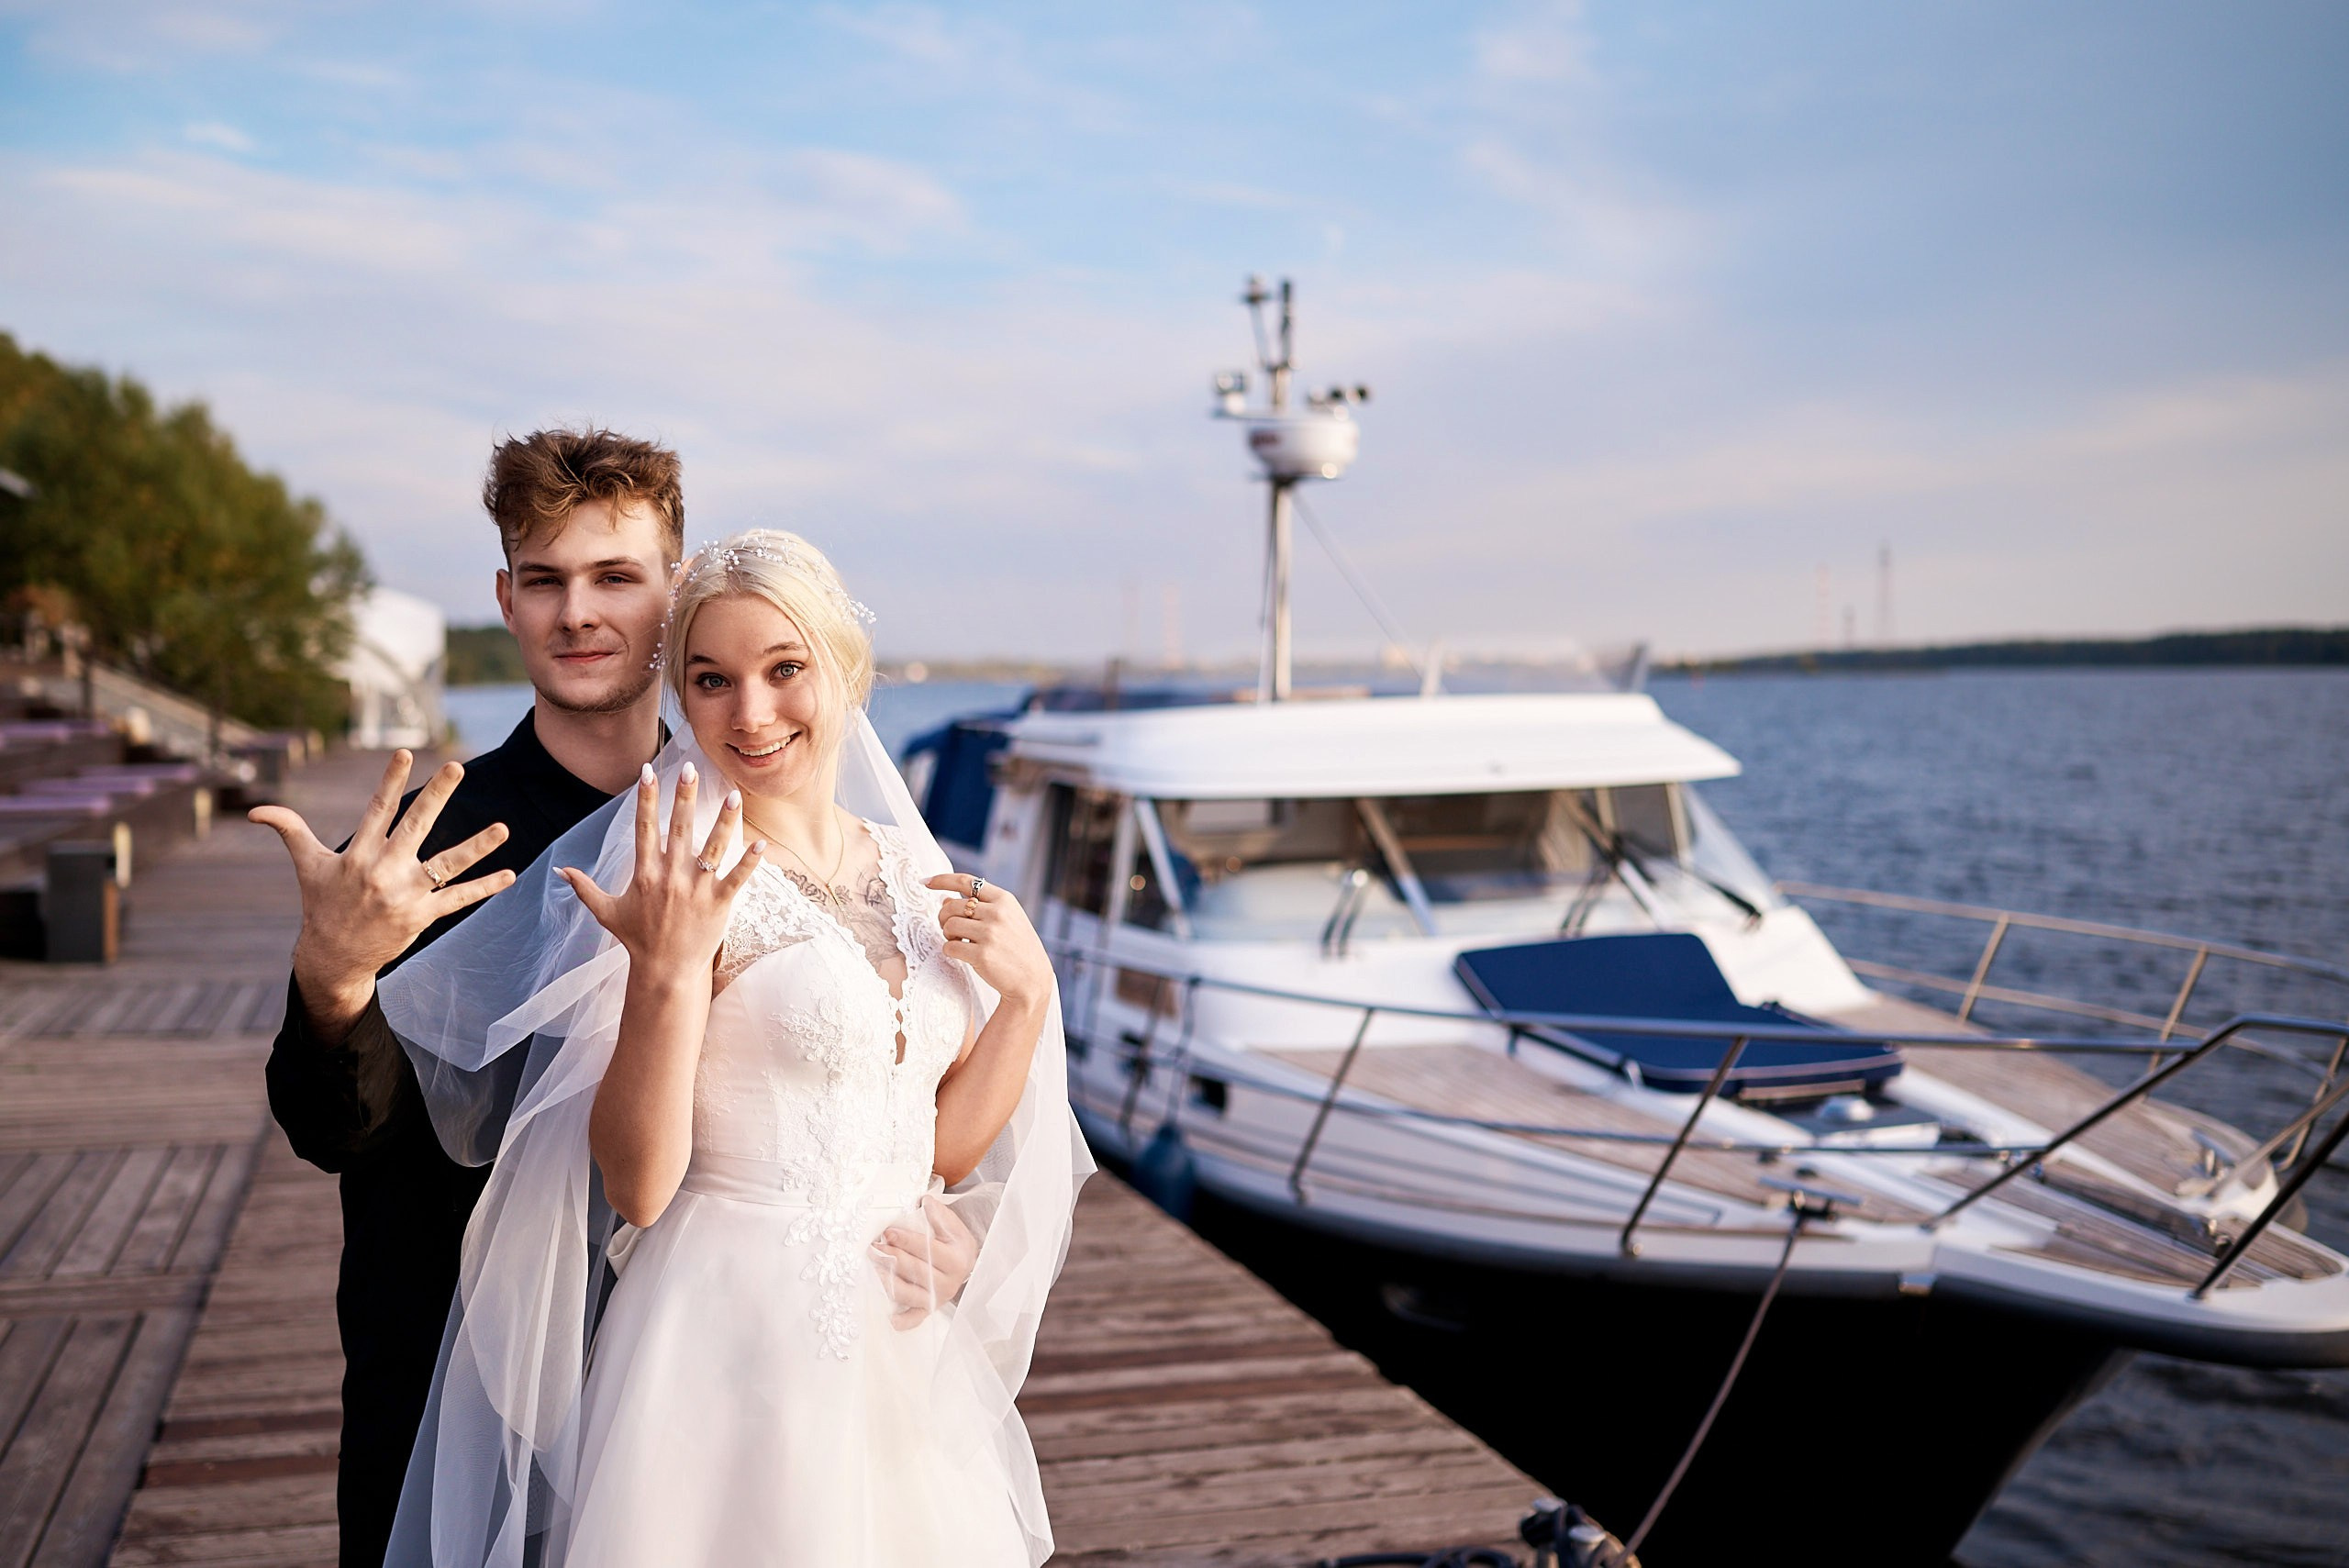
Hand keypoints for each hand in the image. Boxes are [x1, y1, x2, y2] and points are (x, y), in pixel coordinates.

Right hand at [252, 750, 515, 1036]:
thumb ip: (289, 831)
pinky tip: (510, 875)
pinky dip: (484, 888)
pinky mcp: (421, 916)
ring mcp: (405, 894)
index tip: (405, 753)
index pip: (377, 809)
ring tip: (503, 828)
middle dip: (436, 795)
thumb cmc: (322, 904)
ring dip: (476, 847)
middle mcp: (383, 871)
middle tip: (457, 767)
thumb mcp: (307, 865)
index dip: (390, 780)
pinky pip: (457, 899)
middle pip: (415, 826)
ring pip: (446, 864)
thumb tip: (255, 811)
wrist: (332, 957)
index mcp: (358, 854)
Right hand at [558, 763, 763, 971]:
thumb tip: (558, 871)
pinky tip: (762, 843)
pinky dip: (750, 862)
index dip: (646, 798)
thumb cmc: (636, 939)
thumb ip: (583, 887)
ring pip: (713, 848)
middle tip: (690, 768)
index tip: (648, 771)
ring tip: (734, 795)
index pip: (644, 827)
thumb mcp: (605, 912)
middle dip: (684, 796)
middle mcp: (670, 877)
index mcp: (645, 873)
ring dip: (724, 821)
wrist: (664, 971)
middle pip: (678, 828)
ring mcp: (696, 890)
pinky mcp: (719, 904)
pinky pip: (737, 879)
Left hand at [872, 1194, 979, 1328]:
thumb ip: (940, 1214)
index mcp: (956, 1260)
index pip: (927, 1250)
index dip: (906, 1240)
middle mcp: (948, 1283)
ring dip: (888, 1282)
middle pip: (915, 1271)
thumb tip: (925, 1201)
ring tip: (873, 1268)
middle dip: (892, 1258)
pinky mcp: (930, 1309)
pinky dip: (904, 1321)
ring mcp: (938, 1298)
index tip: (887, 1232)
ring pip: (909, 1294)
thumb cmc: (955, 1243)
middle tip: (874, 1247)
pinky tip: (891, 1319)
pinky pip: (916, 1318)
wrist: (967, 1266)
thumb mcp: (954, 1227)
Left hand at [928, 874, 1050, 1008]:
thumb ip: (980, 907)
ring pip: (948, 925)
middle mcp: (997, 913)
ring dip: (948, 935)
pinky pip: (949, 947)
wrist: (1032, 980)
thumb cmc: (1017, 948)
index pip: (967, 881)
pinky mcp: (981, 955)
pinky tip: (962, 955)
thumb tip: (944, 899)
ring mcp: (990, 934)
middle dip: (944, 917)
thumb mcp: (1008, 920)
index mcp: (1004, 900)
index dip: (942, 879)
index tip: (926, 882)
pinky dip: (950, 950)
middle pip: (951, 905)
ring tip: (959, 941)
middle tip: (951, 929)